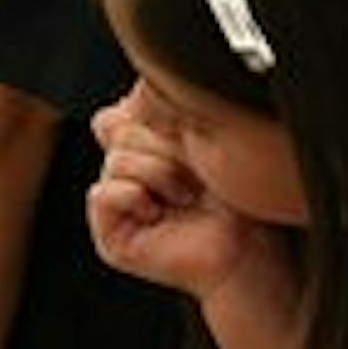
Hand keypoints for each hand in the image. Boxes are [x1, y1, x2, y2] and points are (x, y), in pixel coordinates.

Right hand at [86, 91, 273, 302]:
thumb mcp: (195, 141)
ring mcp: (117, 203)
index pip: (120, 113)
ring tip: (186, 197)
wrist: (246, 245)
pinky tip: (158, 213)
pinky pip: (101, 194)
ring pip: (116, 160)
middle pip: (119, 131)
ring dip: (160, 175)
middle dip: (165, 147)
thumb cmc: (232, 195)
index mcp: (142, 149)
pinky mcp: (111, 235)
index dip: (155, 120)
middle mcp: (126, 173)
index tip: (193, 140)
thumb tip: (122, 103)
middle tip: (196, 176)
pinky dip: (132, 196)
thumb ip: (157, 117)